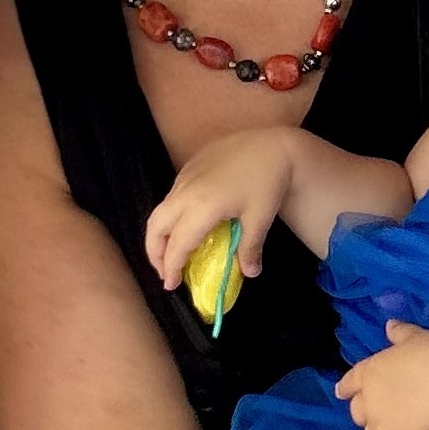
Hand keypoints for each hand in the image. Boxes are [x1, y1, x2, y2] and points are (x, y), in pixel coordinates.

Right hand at [146, 129, 297, 295]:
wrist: (273, 144)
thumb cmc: (268, 181)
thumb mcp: (260, 218)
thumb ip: (250, 248)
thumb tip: (250, 273)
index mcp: (201, 207)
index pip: (177, 244)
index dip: (171, 267)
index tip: (171, 286)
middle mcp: (186, 192)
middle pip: (156, 226)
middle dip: (155, 252)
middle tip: (165, 271)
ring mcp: (185, 177)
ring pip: (160, 210)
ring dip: (160, 234)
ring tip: (173, 252)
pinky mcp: (189, 167)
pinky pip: (171, 196)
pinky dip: (170, 217)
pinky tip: (187, 225)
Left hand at [337, 320, 428, 429]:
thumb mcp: (417, 338)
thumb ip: (400, 332)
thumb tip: (389, 325)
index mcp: (370, 373)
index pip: (349, 382)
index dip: (345, 388)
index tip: (341, 393)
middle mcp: (370, 402)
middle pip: (357, 412)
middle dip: (366, 412)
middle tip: (382, 411)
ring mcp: (382, 427)